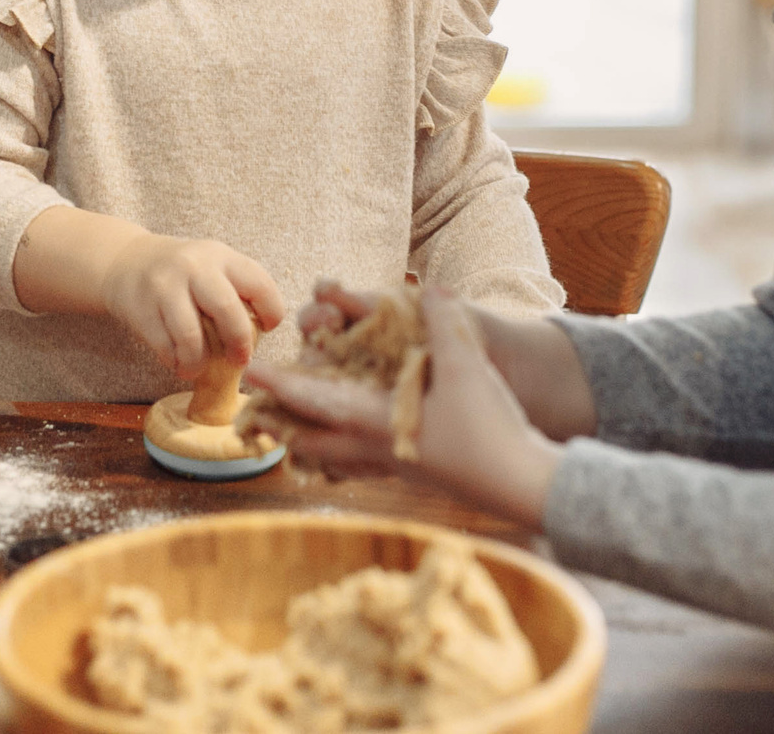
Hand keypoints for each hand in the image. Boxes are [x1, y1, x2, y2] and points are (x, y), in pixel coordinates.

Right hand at [100, 233, 284, 378]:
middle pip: (227, 309)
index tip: (266, 328)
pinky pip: (164, 347)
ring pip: (191, 336)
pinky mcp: (141, 309)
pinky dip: (175, 361)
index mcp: (221, 256)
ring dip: (199, 362)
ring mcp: (165, 287)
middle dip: (239, 343)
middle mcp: (194, 267)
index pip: (259, 284)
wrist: (125, 260)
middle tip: (240, 359)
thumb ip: (237, 289)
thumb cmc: (182, 274)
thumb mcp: (212, 266)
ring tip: (199, 368)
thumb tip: (263, 332)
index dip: (272, 312)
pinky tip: (178, 361)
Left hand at [245, 287, 563, 527]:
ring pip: (337, 460)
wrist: (523, 485)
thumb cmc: (489, 428)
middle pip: (314, 442)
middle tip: (255, 417)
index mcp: (377, 422)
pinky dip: (345, 458)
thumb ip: (443, 324)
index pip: (316, 402)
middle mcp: (377, 449)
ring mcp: (396, 467)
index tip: (250, 375)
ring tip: (292, 438)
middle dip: (283, 426)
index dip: (281, 386)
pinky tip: (351, 454)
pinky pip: (364, 468)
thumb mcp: (465, 366)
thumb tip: (430, 289)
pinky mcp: (415, 476)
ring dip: (311, 445)